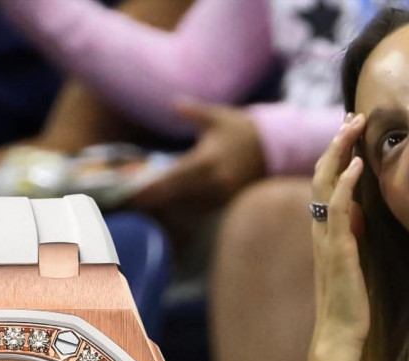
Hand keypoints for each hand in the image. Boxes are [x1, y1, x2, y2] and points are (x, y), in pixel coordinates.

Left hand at [129, 98, 265, 213]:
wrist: (274, 147)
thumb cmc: (242, 129)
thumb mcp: (217, 116)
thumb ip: (193, 111)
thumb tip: (174, 103)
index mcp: (206, 161)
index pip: (172, 178)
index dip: (151, 188)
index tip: (133, 192)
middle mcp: (213, 183)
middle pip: (177, 198)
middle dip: (156, 200)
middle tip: (134, 201)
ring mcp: (222, 195)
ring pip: (189, 208)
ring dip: (171, 206)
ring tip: (150, 203)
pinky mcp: (229, 203)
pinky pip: (203, 210)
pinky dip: (188, 209)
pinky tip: (175, 206)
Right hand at [310, 113, 369, 350]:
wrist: (341, 331)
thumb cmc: (350, 301)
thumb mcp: (353, 258)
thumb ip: (353, 233)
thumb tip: (361, 214)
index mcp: (324, 230)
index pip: (325, 182)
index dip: (336, 153)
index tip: (351, 129)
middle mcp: (320, 229)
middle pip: (321, 173)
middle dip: (337, 142)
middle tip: (353, 115)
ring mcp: (326, 237)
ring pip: (324, 183)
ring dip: (339, 151)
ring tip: (352, 125)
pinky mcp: (338, 249)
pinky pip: (337, 209)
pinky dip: (346, 183)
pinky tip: (357, 164)